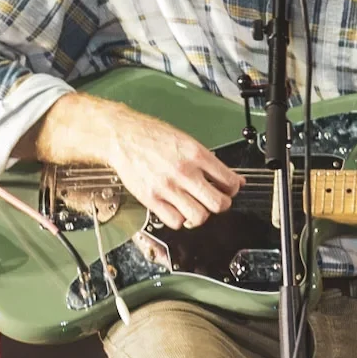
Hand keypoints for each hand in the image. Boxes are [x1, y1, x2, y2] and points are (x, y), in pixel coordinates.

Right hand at [36, 95, 241, 229]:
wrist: (123, 136)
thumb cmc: (153, 136)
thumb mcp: (187, 141)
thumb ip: (209, 162)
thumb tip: (232, 178)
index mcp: (196, 155)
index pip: (229, 181)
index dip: (233, 189)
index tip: (229, 189)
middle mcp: (184, 172)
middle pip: (218, 204)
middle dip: (222, 205)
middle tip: (216, 201)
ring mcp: (167, 188)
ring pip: (199, 217)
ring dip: (201, 215)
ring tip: (196, 207)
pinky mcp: (151, 199)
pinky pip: (175, 221)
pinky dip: (180, 219)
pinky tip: (178, 209)